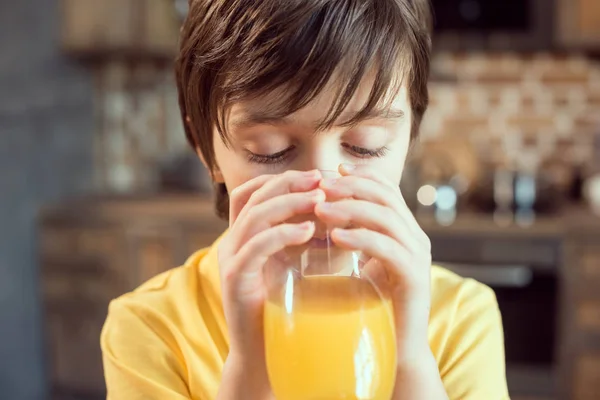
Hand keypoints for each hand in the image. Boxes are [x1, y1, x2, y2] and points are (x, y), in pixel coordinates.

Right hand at [216, 170, 324, 399]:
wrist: (265, 349)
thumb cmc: (284, 306)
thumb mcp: (293, 263)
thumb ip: (303, 237)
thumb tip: (335, 211)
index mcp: (244, 235)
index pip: (252, 192)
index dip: (281, 179)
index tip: (316, 176)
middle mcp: (232, 241)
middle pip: (254, 197)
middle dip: (289, 184)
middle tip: (321, 180)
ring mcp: (231, 259)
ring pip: (254, 217)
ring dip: (289, 203)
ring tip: (319, 199)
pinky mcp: (234, 278)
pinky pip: (255, 247)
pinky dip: (282, 234)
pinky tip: (308, 231)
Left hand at [315, 164, 432, 360]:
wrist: (395, 350)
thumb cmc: (372, 308)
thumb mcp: (361, 265)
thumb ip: (352, 239)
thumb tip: (322, 216)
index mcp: (404, 232)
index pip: (387, 191)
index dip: (362, 176)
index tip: (333, 171)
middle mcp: (415, 239)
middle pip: (386, 197)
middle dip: (352, 186)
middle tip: (322, 186)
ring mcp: (417, 257)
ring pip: (387, 217)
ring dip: (351, 208)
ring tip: (321, 209)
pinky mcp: (414, 277)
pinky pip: (387, 247)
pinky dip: (360, 237)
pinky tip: (336, 236)